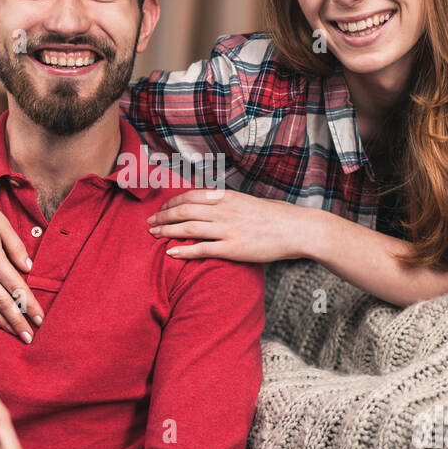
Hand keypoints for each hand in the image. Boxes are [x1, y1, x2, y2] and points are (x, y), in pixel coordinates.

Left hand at [145, 187, 311, 262]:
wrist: (297, 229)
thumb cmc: (276, 216)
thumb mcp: (249, 201)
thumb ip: (229, 203)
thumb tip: (213, 206)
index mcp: (227, 196)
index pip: (191, 196)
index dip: (172, 202)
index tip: (162, 208)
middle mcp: (224, 211)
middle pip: (183, 211)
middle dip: (163, 216)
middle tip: (149, 222)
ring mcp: (228, 230)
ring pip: (188, 228)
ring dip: (167, 231)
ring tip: (153, 234)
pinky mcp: (233, 249)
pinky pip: (202, 249)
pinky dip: (183, 250)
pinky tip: (170, 252)